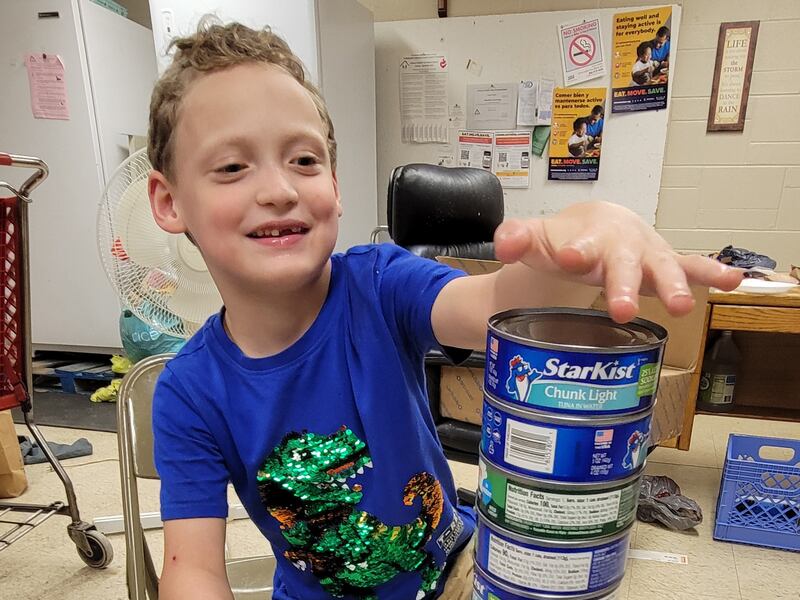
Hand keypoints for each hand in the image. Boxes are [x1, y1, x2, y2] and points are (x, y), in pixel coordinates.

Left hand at [494, 201, 742, 322]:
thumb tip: (503, 242)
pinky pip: (691, 266)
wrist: (594, 226)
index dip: (575, 251)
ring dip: (672, 285)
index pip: (579, 244)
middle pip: (622, 262)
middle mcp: (620, 242)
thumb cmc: (564, 238)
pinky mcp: (664, 264)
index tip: (568, 258)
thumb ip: (516, 238)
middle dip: (623, 285)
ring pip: (661, 266)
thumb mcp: (537, 239)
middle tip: (620, 309)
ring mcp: (646, 253)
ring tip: (682, 306)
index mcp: (587, 234)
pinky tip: (733, 280)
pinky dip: (711, 272)